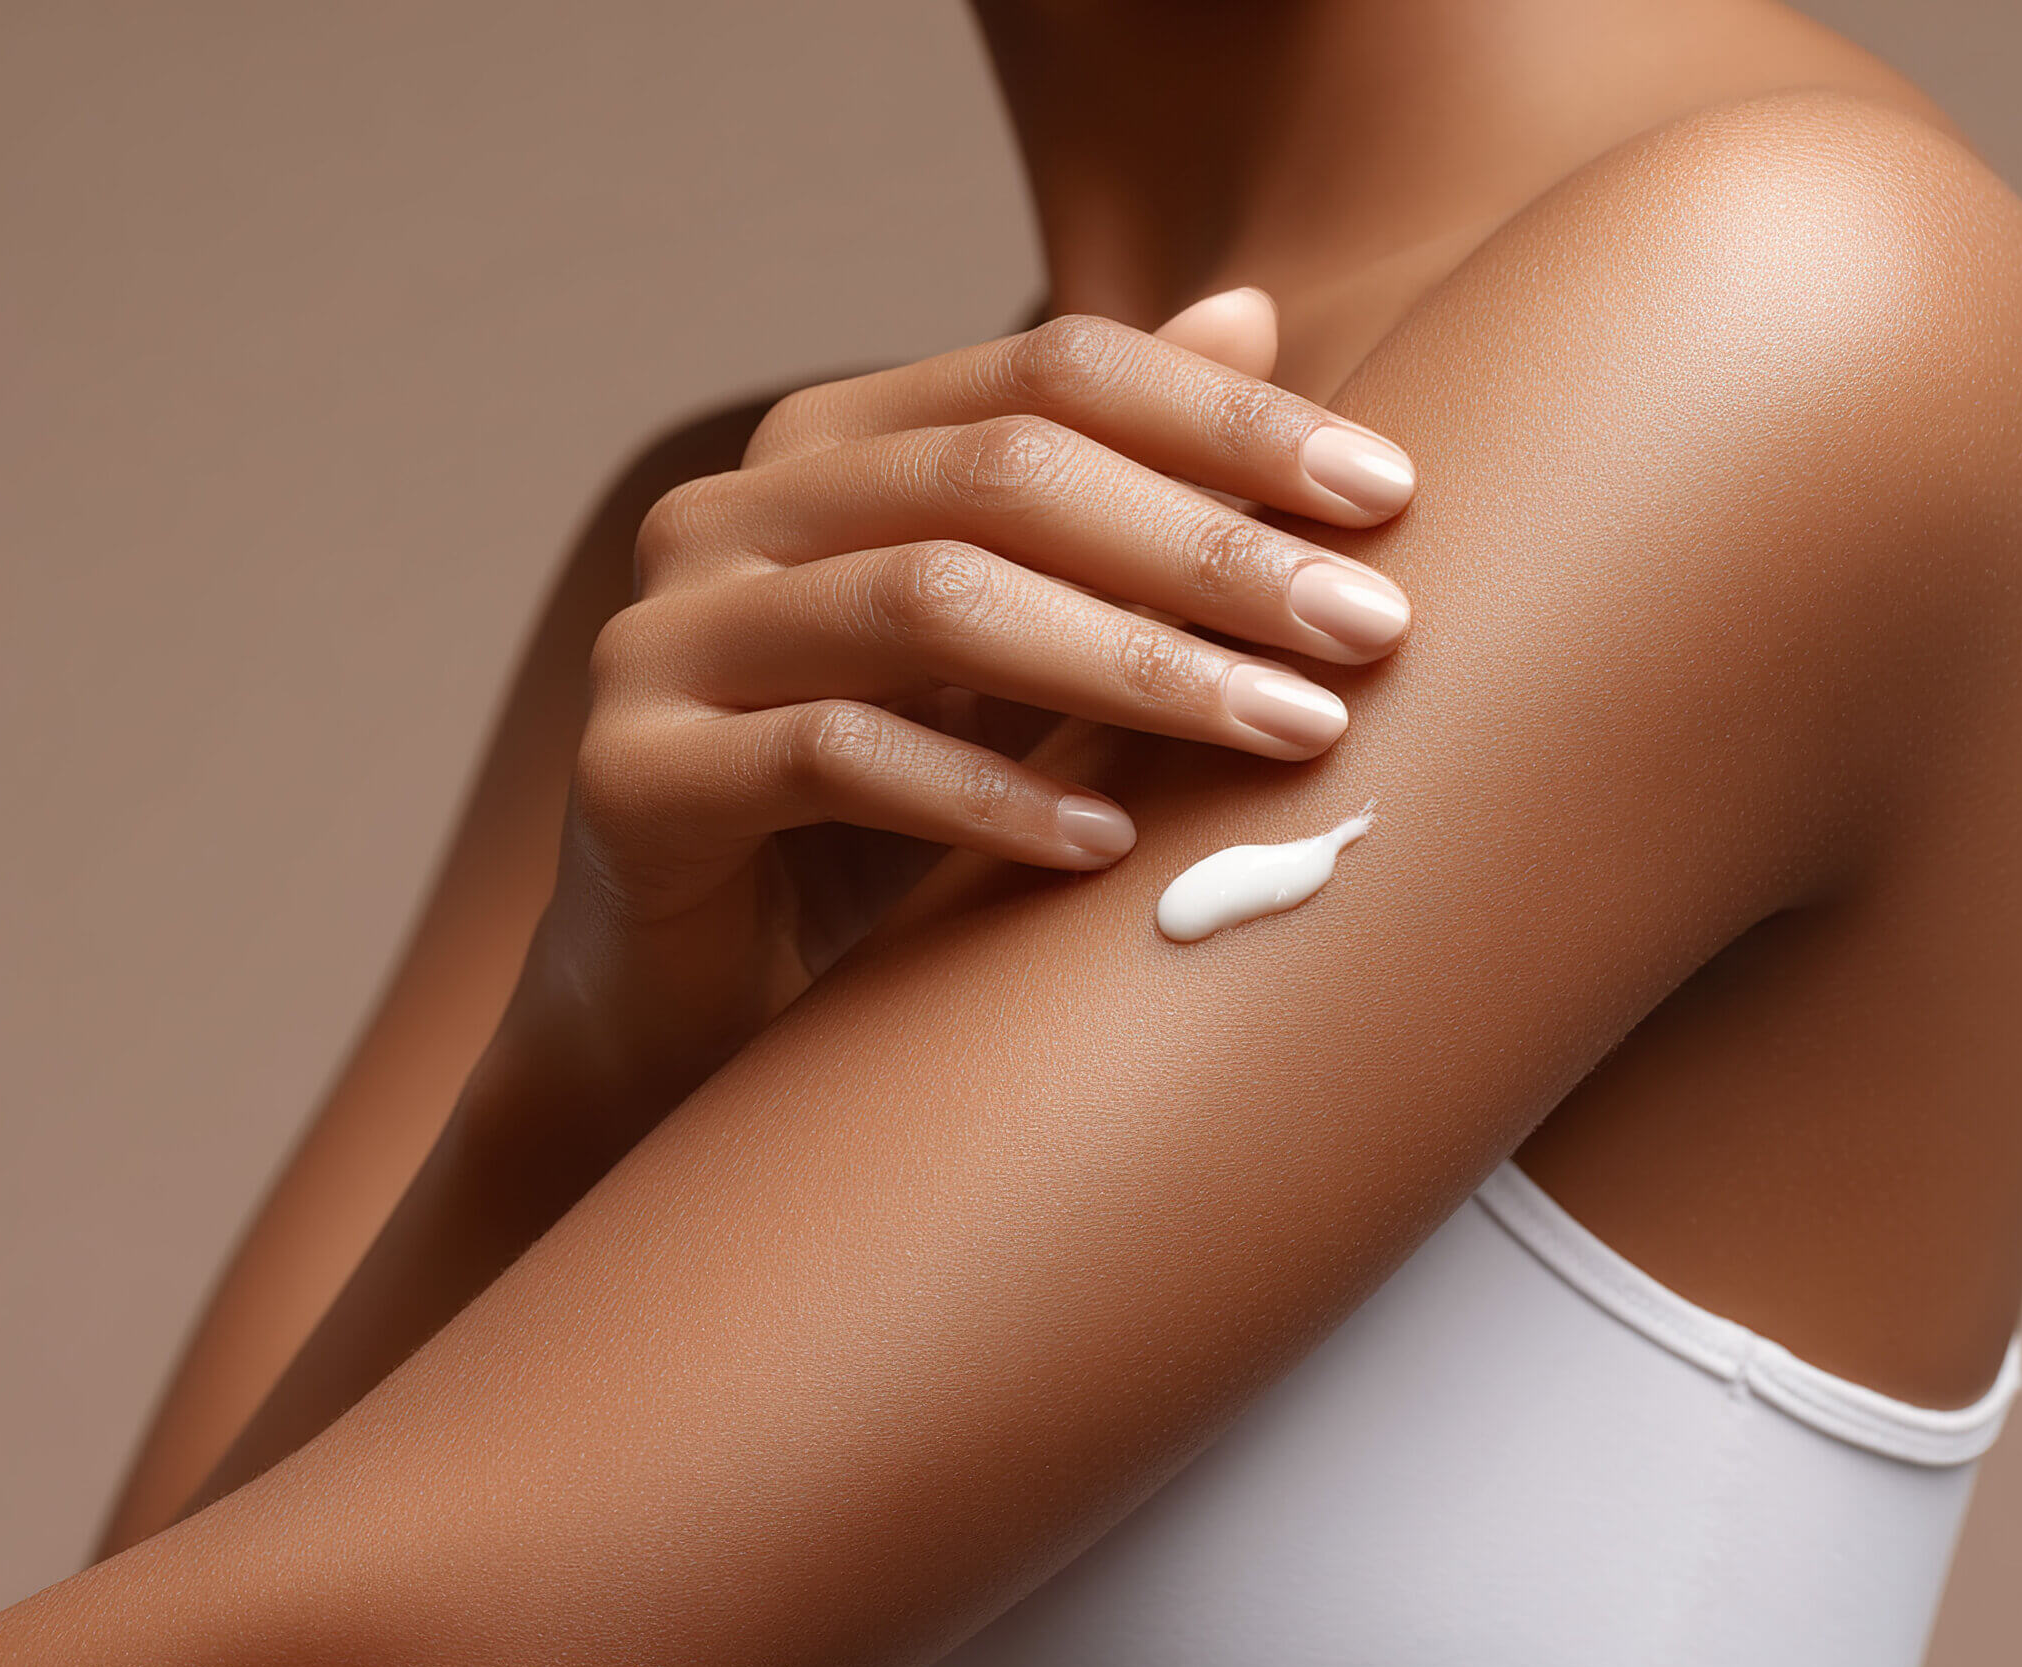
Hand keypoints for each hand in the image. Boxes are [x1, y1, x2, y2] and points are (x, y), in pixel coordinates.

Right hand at [502, 288, 1417, 1149]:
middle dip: (1209, 549)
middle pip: (1001, 477)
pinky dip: (987, 797)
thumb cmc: (884, 817)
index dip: (1227, 422)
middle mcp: (732, 512)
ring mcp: (665, 636)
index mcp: (830, 448)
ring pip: (928, 600)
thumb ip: (1112, 491)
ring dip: (1133, 665)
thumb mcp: (1020, 648)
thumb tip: (1255, 311)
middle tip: (1372, 626)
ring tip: (1288, 728)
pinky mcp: (632, 772)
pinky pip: (832, 757)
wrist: (699, 1000)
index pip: (1049, 375)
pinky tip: (1108, 845)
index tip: (1389, 495)